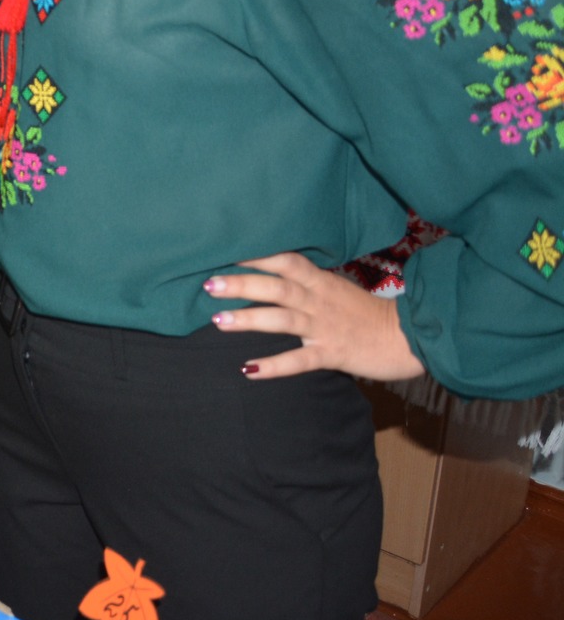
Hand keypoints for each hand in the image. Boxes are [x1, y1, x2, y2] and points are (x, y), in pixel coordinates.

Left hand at [207, 252, 426, 381]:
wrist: (409, 338)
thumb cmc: (367, 314)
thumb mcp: (336, 290)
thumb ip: (307, 283)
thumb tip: (270, 276)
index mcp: (322, 282)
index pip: (287, 261)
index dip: (257, 255)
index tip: (226, 249)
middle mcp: (320, 301)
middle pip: (278, 287)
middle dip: (243, 284)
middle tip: (209, 283)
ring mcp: (326, 327)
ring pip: (284, 319)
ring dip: (250, 319)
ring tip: (218, 320)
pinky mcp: (333, 353)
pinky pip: (300, 360)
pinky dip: (274, 365)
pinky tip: (249, 369)